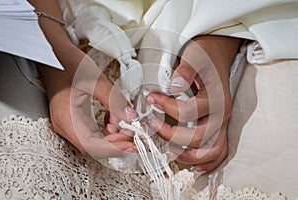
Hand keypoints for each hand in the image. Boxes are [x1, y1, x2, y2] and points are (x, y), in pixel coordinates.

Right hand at [39, 51, 137, 158]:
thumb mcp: (95, 79)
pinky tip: (113, 117)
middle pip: (94, 146)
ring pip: (95, 140)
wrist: (55, 55)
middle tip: (133, 131)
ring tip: (125, 121)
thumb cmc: (67, 64)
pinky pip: (93, 132)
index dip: (113, 148)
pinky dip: (107, 129)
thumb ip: (114, 100)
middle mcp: (65, 125)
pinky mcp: (74, 120)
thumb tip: (130, 117)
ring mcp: (69, 124)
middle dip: (117, 141)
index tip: (130, 145)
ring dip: (113, 135)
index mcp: (67, 118)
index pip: (91, 145)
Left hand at [146, 35, 241, 170]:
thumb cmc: (205, 55)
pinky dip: (205, 163)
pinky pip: (219, 153)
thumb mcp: (194, 56)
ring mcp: (223, 124)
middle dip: (170, 135)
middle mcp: (222, 115)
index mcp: (216, 97)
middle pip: (198, 138)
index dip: (165, 107)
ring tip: (167, 151)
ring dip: (188, 156)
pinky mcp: (220, 129)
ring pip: (211, 152)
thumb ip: (185, 71)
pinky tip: (190, 164)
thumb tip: (173, 87)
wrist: (218, 53)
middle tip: (152, 126)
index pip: (188, 112)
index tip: (150, 98)